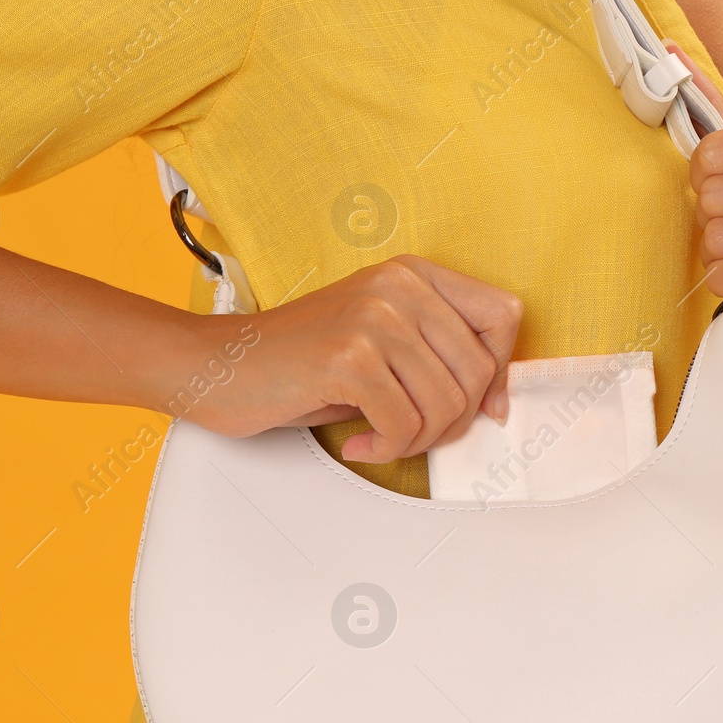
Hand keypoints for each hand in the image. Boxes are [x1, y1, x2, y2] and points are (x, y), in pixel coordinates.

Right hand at [179, 254, 521, 462]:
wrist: (219, 364)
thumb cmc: (299, 360)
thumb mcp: (380, 339)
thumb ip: (437, 353)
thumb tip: (496, 400)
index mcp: (412, 273)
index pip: (504, 314)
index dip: (500, 370)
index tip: (481, 405)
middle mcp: (398, 285)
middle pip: (479, 371)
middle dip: (452, 421)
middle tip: (411, 433)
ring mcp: (375, 317)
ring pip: (446, 404)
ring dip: (416, 440)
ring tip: (381, 437)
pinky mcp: (350, 357)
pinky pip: (405, 425)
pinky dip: (386, 449)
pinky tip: (358, 443)